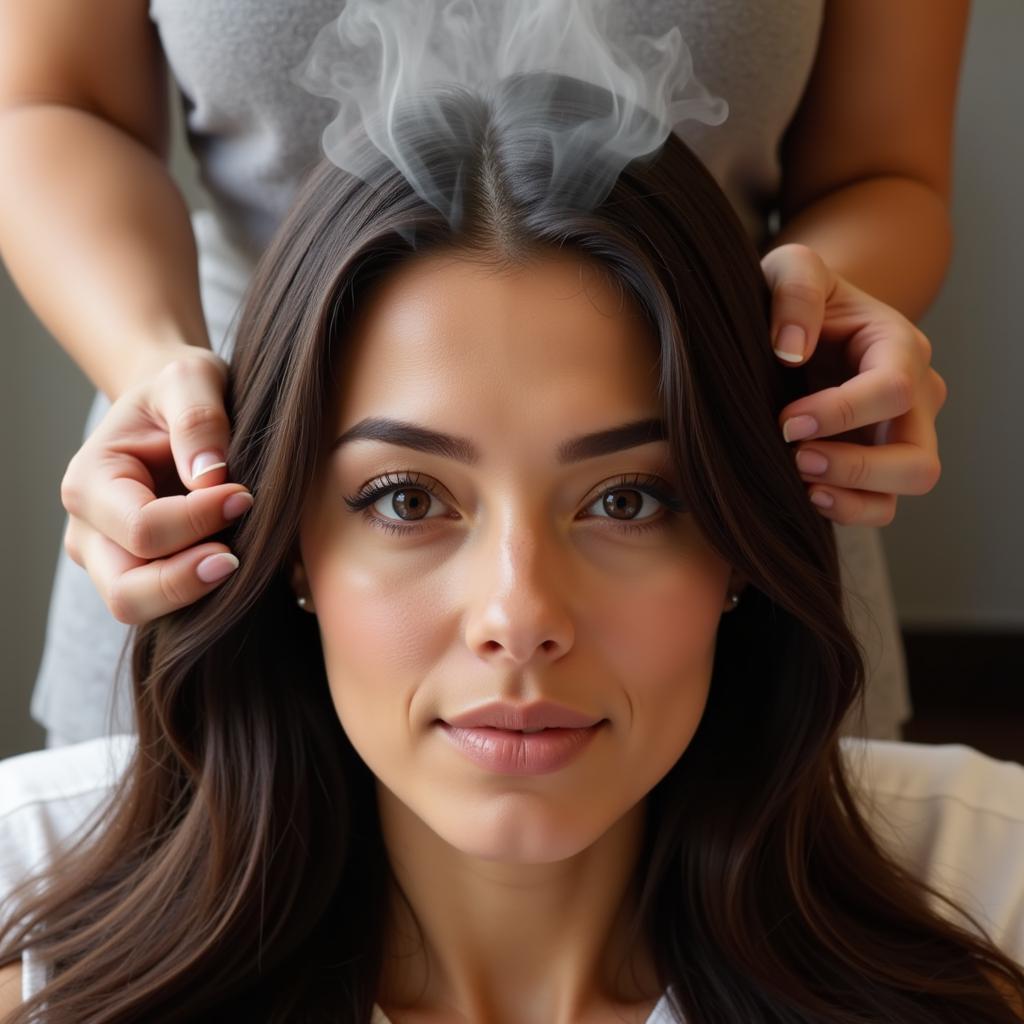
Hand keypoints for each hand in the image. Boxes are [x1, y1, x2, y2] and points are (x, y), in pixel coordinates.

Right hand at [60, 347, 250, 623]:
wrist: (171, 409)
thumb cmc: (178, 391)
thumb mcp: (190, 380)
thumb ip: (199, 418)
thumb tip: (210, 476)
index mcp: (90, 483)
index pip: (142, 528)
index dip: (198, 521)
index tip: (243, 497)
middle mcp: (89, 531)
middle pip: (127, 592)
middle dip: (188, 580)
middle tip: (239, 556)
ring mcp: (109, 560)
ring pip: (141, 610)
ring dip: (194, 592)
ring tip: (238, 558)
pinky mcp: (139, 575)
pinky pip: (164, 608)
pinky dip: (199, 595)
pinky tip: (233, 564)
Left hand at [762, 243, 947, 526]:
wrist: (798, 324)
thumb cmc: (798, 297)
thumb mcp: (792, 269)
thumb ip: (795, 291)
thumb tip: (791, 350)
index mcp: (899, 347)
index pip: (894, 390)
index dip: (840, 413)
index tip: (785, 420)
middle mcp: (914, 398)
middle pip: (917, 458)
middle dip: (857, 466)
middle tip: (796, 456)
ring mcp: (899, 436)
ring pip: (904, 489)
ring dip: (852, 493)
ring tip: (799, 477)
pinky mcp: (875, 466)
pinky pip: (878, 506)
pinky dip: (845, 509)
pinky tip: (804, 492)